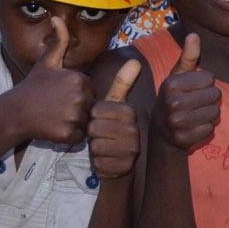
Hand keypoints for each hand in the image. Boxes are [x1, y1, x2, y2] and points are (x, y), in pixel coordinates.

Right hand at [5, 17, 95, 144]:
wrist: (14, 112)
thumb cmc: (33, 87)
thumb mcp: (47, 62)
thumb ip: (58, 41)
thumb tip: (57, 17)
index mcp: (78, 78)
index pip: (91, 90)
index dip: (77, 94)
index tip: (60, 94)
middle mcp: (78, 96)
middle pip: (90, 106)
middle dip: (77, 109)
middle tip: (57, 107)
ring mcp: (72, 115)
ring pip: (86, 122)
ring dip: (74, 122)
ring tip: (55, 117)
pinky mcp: (67, 133)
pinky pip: (79, 137)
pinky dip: (69, 136)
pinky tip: (55, 128)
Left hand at [87, 59, 141, 178]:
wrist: (120, 161)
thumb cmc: (111, 128)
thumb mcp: (115, 105)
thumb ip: (122, 83)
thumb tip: (135, 60)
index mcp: (130, 111)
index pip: (96, 111)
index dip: (92, 117)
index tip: (102, 121)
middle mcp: (134, 129)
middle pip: (94, 128)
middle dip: (92, 134)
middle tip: (102, 136)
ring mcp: (131, 149)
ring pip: (95, 145)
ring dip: (94, 148)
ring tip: (104, 147)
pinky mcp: (124, 167)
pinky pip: (98, 162)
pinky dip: (98, 162)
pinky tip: (106, 159)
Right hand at [152, 34, 220, 149]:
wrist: (161, 133)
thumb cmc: (172, 99)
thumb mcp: (176, 77)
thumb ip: (188, 57)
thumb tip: (194, 34)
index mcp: (171, 84)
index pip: (210, 78)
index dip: (204, 83)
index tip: (191, 89)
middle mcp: (173, 103)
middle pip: (215, 94)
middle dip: (209, 97)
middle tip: (194, 103)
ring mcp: (178, 123)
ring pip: (215, 112)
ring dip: (209, 112)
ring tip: (194, 114)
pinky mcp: (185, 139)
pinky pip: (210, 128)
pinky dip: (205, 127)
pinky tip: (192, 127)